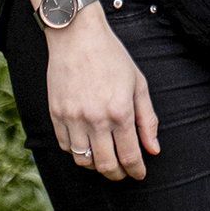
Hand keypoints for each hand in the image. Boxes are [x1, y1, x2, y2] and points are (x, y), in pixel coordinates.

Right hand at [44, 9, 159, 179]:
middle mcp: (96, 119)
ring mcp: (73, 118)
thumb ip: (147, 119)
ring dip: (97, 166)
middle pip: (107, 166)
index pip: (130, 156)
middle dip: (118, 174)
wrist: (77, 36)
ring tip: (105, 159)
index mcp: (120, 111)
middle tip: (124, 172)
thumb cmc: (111, 56)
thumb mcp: (137, 83)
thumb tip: (153, 149)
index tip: (139, 173)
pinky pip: (66, 147)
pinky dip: (78, 152)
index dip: (136, 171)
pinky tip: (87, 145)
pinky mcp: (56, 115)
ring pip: (84, 161)